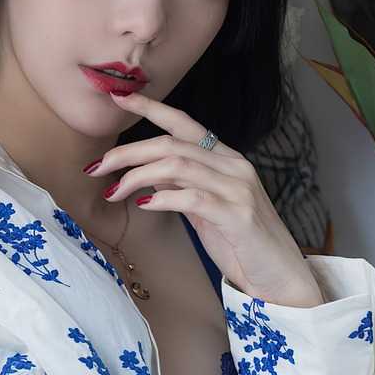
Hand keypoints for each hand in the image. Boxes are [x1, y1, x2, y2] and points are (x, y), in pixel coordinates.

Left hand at [90, 91, 325, 305]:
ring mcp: (237, 189)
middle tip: (96, 167)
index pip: (184, 123)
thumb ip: (182, 184)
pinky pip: (192, 197)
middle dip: (127, 152)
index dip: (151, 108)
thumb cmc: (240, 243)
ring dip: (137, 177)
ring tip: (113, 192)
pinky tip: (144, 205)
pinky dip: (163, 198)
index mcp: (227, 159)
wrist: (278, 276)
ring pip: (177, 165)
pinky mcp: (237, 215)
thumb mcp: (206, 207)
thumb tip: (147, 171)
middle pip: (171, 144)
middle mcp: (234, 166)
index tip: (119, 97)